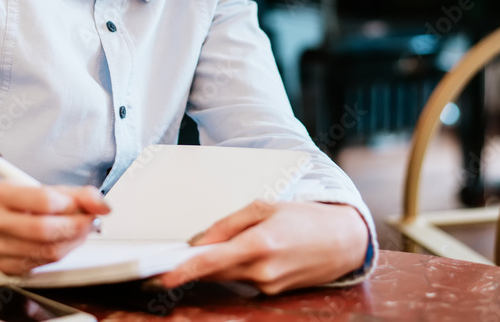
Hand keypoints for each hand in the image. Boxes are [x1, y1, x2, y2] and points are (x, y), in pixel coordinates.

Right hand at [0, 182, 109, 274]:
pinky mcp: (4, 266)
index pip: (43, 200)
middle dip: (76, 226)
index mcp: (1, 193)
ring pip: (46, 250)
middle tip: (90, 222)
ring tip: (80, 231)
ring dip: (73, 242)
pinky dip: (61, 253)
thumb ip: (77, 194)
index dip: (71, 205)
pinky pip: (42, 264)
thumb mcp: (45, 188)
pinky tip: (64, 242)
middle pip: (45, 229)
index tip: (85, 206)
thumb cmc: (18, 204)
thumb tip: (102, 205)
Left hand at [157, 200, 369, 294]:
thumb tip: (200, 241)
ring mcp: (268, 286)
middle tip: (169, 259)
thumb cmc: (304, 217)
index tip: (156, 278)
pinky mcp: (273, 294)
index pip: (208, 263)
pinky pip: (243, 281)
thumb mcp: (264, 207)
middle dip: (192, 266)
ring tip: (222, 246)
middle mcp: (262, 272)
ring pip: (227, 277)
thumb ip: (228, 224)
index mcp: (258, 244)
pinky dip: (237, 269)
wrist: (343, 241)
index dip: (179, 272)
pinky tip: (248, 254)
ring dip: (216, 266)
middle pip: (212, 273)